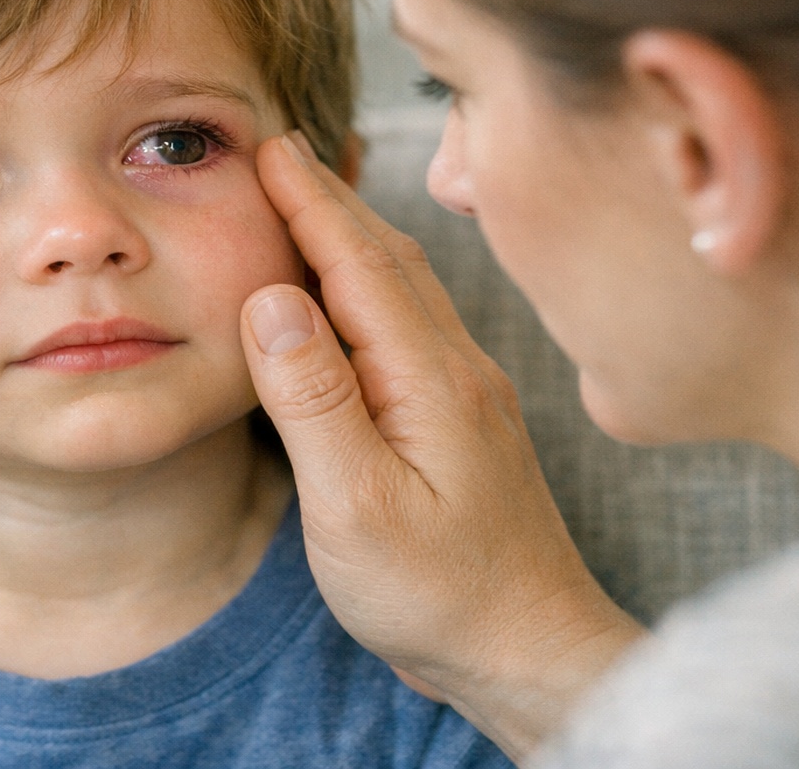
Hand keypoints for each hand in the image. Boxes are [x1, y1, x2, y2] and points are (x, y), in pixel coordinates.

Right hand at [241, 133, 645, 762]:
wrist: (531, 653)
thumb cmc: (439, 595)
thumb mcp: (356, 507)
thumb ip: (313, 399)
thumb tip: (271, 298)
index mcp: (430, 379)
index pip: (359, 263)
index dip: (309, 201)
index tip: (267, 146)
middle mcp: (457, 369)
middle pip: (388, 257)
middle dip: (329, 196)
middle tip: (274, 148)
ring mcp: (466, 391)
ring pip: (404, 285)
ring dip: (351, 232)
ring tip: (304, 195)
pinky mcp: (462, 418)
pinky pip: (410, 320)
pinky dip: (369, 279)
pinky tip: (348, 289)